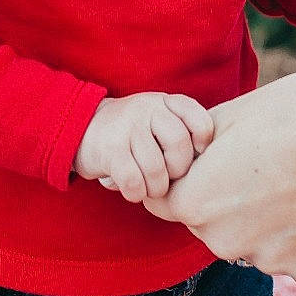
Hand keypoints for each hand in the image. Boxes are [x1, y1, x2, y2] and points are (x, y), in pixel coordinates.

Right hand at [74, 92, 213, 202]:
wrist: (83, 129)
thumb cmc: (133, 134)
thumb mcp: (157, 120)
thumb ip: (182, 131)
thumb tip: (211, 165)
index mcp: (165, 102)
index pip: (198, 119)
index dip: (203, 142)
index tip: (195, 155)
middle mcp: (147, 108)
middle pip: (179, 144)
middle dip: (177, 170)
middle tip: (168, 177)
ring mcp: (127, 126)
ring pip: (156, 168)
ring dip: (155, 187)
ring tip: (149, 186)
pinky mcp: (109, 148)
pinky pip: (134, 181)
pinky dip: (136, 193)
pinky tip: (132, 190)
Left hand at [147, 39, 295, 284]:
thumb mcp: (238, 110)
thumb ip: (198, 143)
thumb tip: (182, 152)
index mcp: (198, 201)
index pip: (165, 198)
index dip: (182, 175)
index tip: (209, 158)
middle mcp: (225, 242)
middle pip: (209, 221)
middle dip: (225, 195)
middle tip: (264, 160)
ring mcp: (269, 262)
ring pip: (252, 239)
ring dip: (264, 217)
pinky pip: (292, 253)